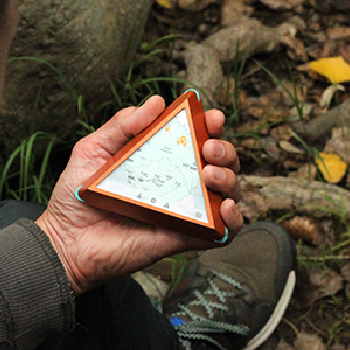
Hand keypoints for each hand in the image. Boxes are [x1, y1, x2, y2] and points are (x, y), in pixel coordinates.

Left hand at [36, 96, 242, 294]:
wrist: (69, 241)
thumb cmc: (79, 195)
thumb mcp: (94, 150)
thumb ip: (123, 124)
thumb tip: (157, 101)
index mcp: (162, 160)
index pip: (198, 139)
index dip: (211, 126)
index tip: (212, 118)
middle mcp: (180, 183)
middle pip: (220, 163)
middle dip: (224, 151)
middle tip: (207, 150)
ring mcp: (186, 210)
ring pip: (228, 192)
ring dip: (230, 179)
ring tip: (210, 175)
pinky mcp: (186, 236)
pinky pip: (223, 231)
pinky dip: (234, 220)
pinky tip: (225, 207)